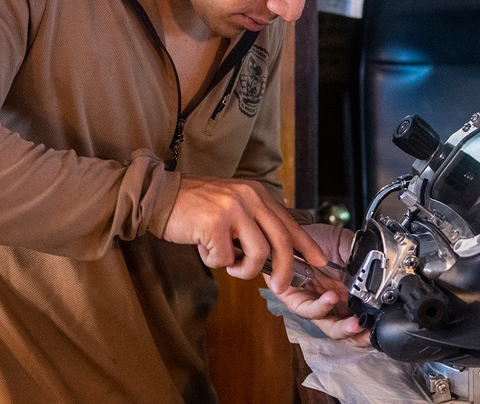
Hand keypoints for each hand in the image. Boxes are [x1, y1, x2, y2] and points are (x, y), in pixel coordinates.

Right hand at [163, 176, 326, 292]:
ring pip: (258, 254)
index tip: (320, 262)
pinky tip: (204, 249)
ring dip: (244, 269)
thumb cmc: (194, 206)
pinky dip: (215, 261)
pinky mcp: (215, 223)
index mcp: (256, 193)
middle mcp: (249, 197)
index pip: (288, 222)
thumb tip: (275, 254)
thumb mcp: (232, 205)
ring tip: (228, 265)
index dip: (306, 245)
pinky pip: (226, 258)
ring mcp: (233, 209)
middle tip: (279, 287)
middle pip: (281, 241)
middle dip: (285, 270)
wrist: (159, 196)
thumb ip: (253, 222)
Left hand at [268, 224, 369, 345]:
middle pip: (347, 330)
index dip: (371, 328)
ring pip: (330, 326)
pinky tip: (331, 298)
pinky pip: (308, 310)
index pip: (362, 319)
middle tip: (368, 331)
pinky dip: (322, 307)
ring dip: (344, 328)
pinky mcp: (295, 301)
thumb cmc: (321, 241)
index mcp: (349, 295)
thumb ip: (362, 260)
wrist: (298, 232)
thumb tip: (379, 273)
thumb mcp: (347, 246)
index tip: (382, 327)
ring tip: (355, 321)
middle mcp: (333, 304)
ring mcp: (315, 304)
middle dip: (359, 336)